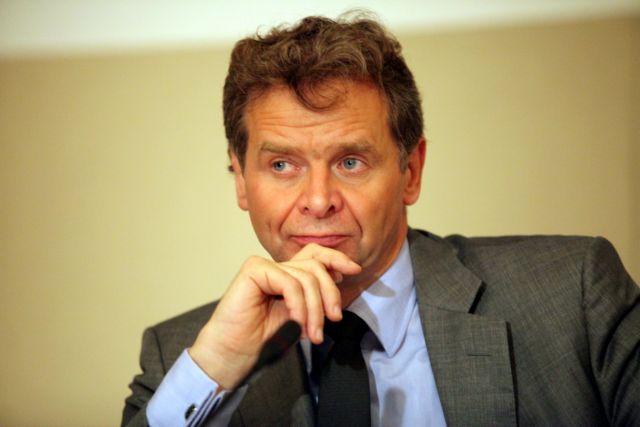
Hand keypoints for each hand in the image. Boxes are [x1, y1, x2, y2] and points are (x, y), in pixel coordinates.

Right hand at [188, 243, 360, 388]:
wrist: (234, 354)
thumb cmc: (262, 340)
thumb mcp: (300, 317)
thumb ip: (315, 296)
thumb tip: (339, 276)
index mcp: (287, 275)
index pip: (316, 255)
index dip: (337, 258)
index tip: (355, 270)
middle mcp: (276, 267)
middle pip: (316, 265)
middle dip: (330, 294)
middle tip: (334, 319)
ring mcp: (264, 266)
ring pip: (307, 277)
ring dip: (314, 309)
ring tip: (311, 333)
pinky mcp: (254, 270)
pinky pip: (290, 282)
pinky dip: (298, 304)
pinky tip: (295, 322)